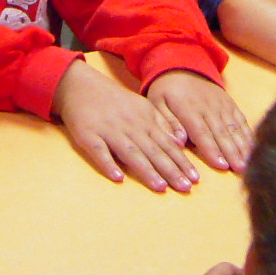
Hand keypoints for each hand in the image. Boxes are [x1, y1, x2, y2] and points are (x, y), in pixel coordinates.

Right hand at [52, 60, 198, 192]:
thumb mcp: (142, 107)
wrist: (80, 86)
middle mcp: (130, 126)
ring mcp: (109, 131)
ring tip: (161, 187)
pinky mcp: (88, 135)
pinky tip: (118, 178)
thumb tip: (180, 143)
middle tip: (186, 188)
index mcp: (145, 119)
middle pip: (153, 151)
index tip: (195, 179)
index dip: (181, 162)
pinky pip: (99, 152)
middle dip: (171, 170)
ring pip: (131, 153)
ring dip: (147, 171)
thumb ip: (161, 123)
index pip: (167, 144)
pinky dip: (108, 164)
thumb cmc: (115, 101)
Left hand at [146, 69, 250, 172]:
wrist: (182, 66)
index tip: (221, 165)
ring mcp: (222, 105)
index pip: (202, 132)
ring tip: (248, 164)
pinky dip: (248, 135)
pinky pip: (241, 120)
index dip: (212, 149)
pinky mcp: (230, 104)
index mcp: (188, 108)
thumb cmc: (166, 91)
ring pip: (234, 128)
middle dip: (232, 153)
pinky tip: (254, 149)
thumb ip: (168, 122)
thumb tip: (179, 141)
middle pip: (221, 132)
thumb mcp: (157, 103)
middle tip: (241, 170)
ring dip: (242, 147)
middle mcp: (209, 106)